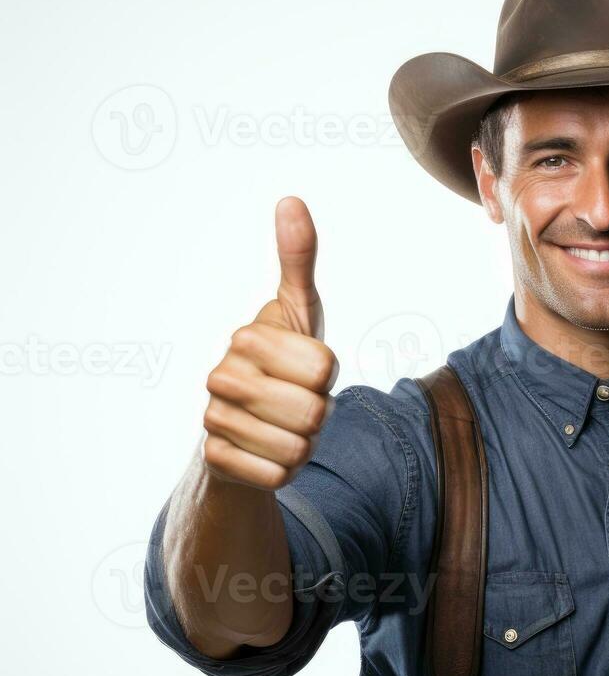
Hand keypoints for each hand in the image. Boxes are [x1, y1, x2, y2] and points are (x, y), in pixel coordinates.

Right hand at [202, 196, 337, 489]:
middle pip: (315, 410)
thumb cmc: (280, 363)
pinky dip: (284, 470)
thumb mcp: (297, 311)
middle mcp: (223, 376)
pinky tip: (265, 452)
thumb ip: (298, 260)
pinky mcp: (216, 461)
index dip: (327, 374)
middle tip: (297, 404)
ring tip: (282, 427)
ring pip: (299, 448)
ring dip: (303, 444)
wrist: (243, 426)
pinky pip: (279, 476)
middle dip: (318, 414)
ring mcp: (214, 420)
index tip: (304, 369)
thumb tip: (291, 199)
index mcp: (248, 337)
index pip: (325, 366)